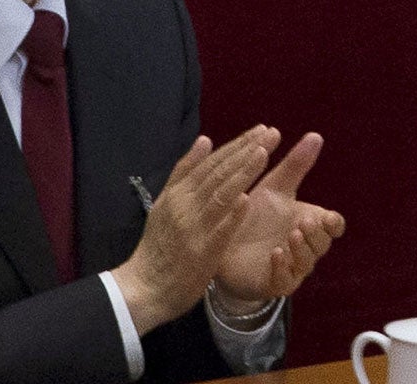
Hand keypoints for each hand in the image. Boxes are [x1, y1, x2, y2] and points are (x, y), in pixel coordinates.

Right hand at [110, 128, 272, 334]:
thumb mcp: (165, 203)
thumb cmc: (159, 245)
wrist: (144, 288)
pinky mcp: (201, 253)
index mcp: (178, 193)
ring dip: (243, 174)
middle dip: (247, 151)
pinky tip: (248, 200)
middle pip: (219, 173)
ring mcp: (193, 229)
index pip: (212, 163)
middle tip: (272, 133)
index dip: (237, 145)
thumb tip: (205, 139)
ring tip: (264, 153)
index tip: (261, 129)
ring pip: (220, 196)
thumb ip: (185, 171)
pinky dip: (232, 215)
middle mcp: (185, 206)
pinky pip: (219, 231)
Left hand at [211, 129, 346, 303]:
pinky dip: (283, 267)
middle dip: (316, 234)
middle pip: (323, 244)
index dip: (334, 224)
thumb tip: (316, 135)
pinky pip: (285, 281)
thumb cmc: (252, 214)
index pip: (333, 226)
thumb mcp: (274, 186)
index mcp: (308, 222)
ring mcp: (290, 267)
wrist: (221, 244)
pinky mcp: (272, 283)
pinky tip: (276, 253)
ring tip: (291, 235)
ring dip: (302, 249)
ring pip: (307, 263)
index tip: (328, 218)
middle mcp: (304, 246)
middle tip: (303, 222)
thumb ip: (296, 165)